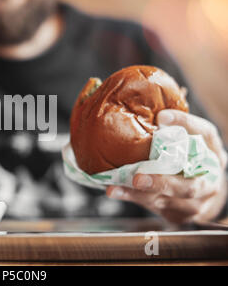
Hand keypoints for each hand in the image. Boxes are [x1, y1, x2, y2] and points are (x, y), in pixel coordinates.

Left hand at [106, 109, 226, 223]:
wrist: (204, 191)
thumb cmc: (191, 157)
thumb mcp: (191, 137)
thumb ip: (176, 125)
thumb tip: (155, 112)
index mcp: (212, 152)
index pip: (203, 134)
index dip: (184, 124)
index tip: (161, 116)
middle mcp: (209, 181)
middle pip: (188, 186)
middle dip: (161, 182)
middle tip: (137, 177)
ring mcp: (194, 203)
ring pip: (165, 201)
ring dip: (137, 195)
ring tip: (114, 188)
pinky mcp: (178, 215)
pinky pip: (154, 207)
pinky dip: (133, 198)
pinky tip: (115, 191)